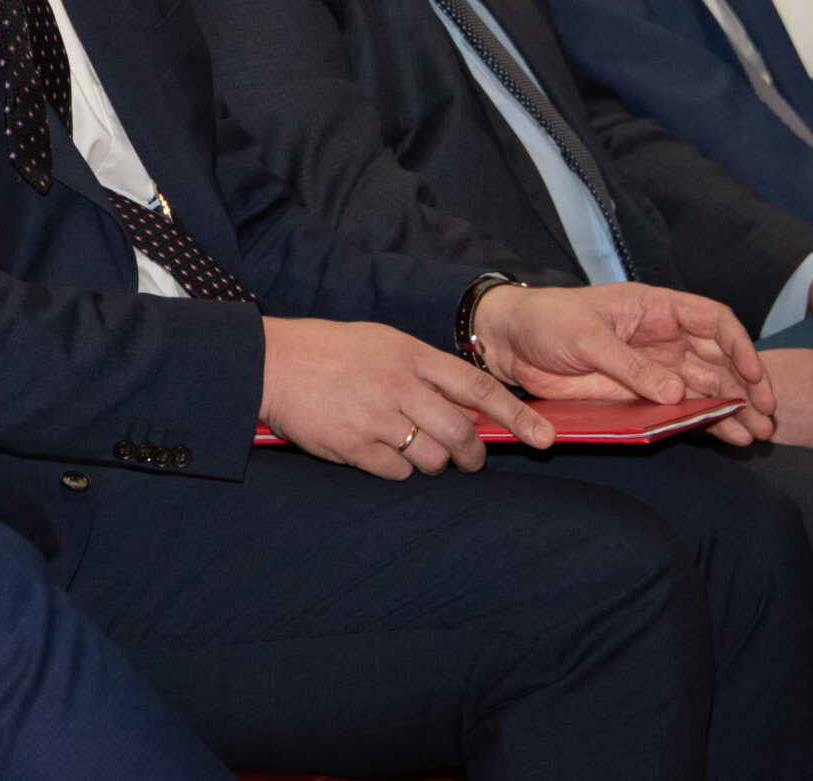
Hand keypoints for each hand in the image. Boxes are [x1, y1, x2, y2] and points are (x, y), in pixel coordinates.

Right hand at [259, 316, 551, 476]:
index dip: (515, 414)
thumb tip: (465, 402)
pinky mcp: (353, 446)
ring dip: (434, 462)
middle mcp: (398, 385)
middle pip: (460, 432)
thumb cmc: (327, 350)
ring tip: (416, 450)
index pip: (476, 386)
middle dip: (474, 455)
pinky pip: (397, 472)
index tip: (542, 436)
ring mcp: (376, 418)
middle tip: (471, 460)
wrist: (270, 363)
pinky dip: (398, 469)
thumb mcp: (381, 341)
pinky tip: (380, 452)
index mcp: (409, 354)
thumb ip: (421, 368)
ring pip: (432, 458)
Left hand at [473, 282, 775, 443]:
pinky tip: (728, 437)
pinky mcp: (639, 395)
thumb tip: (677, 391)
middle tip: (767, 417)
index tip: (754, 375)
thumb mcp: (587, 338)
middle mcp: (662, 337)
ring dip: (732, 409)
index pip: (713, 320)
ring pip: (706, 387)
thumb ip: (630, 365)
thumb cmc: (546, 321)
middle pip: (719, 359)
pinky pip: (680, 408)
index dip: (739, 345)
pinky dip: (705, 422)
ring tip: (757, 435)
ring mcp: (653, 367)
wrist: (510, 342)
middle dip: (746, 386)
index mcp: (654, 308)